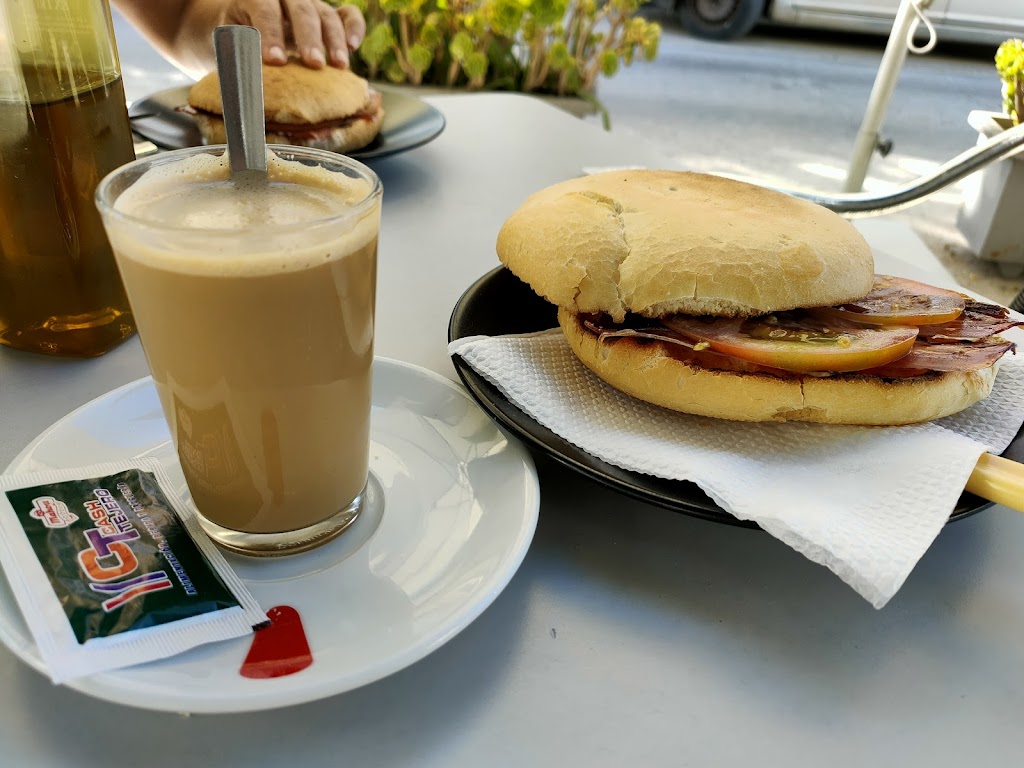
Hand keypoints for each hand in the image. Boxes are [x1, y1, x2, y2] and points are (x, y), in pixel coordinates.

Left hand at [219, 0, 366, 68]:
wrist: (250, 28)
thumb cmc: (240, 41)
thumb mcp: (232, 44)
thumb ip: (240, 56)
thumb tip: (247, 85)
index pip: (265, 9)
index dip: (271, 33)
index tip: (275, 61)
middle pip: (301, 10)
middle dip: (308, 37)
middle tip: (314, 64)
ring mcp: (311, 5)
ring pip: (326, 15)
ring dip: (334, 40)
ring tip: (339, 66)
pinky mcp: (329, 16)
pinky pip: (347, 15)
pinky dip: (354, 28)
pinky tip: (353, 46)